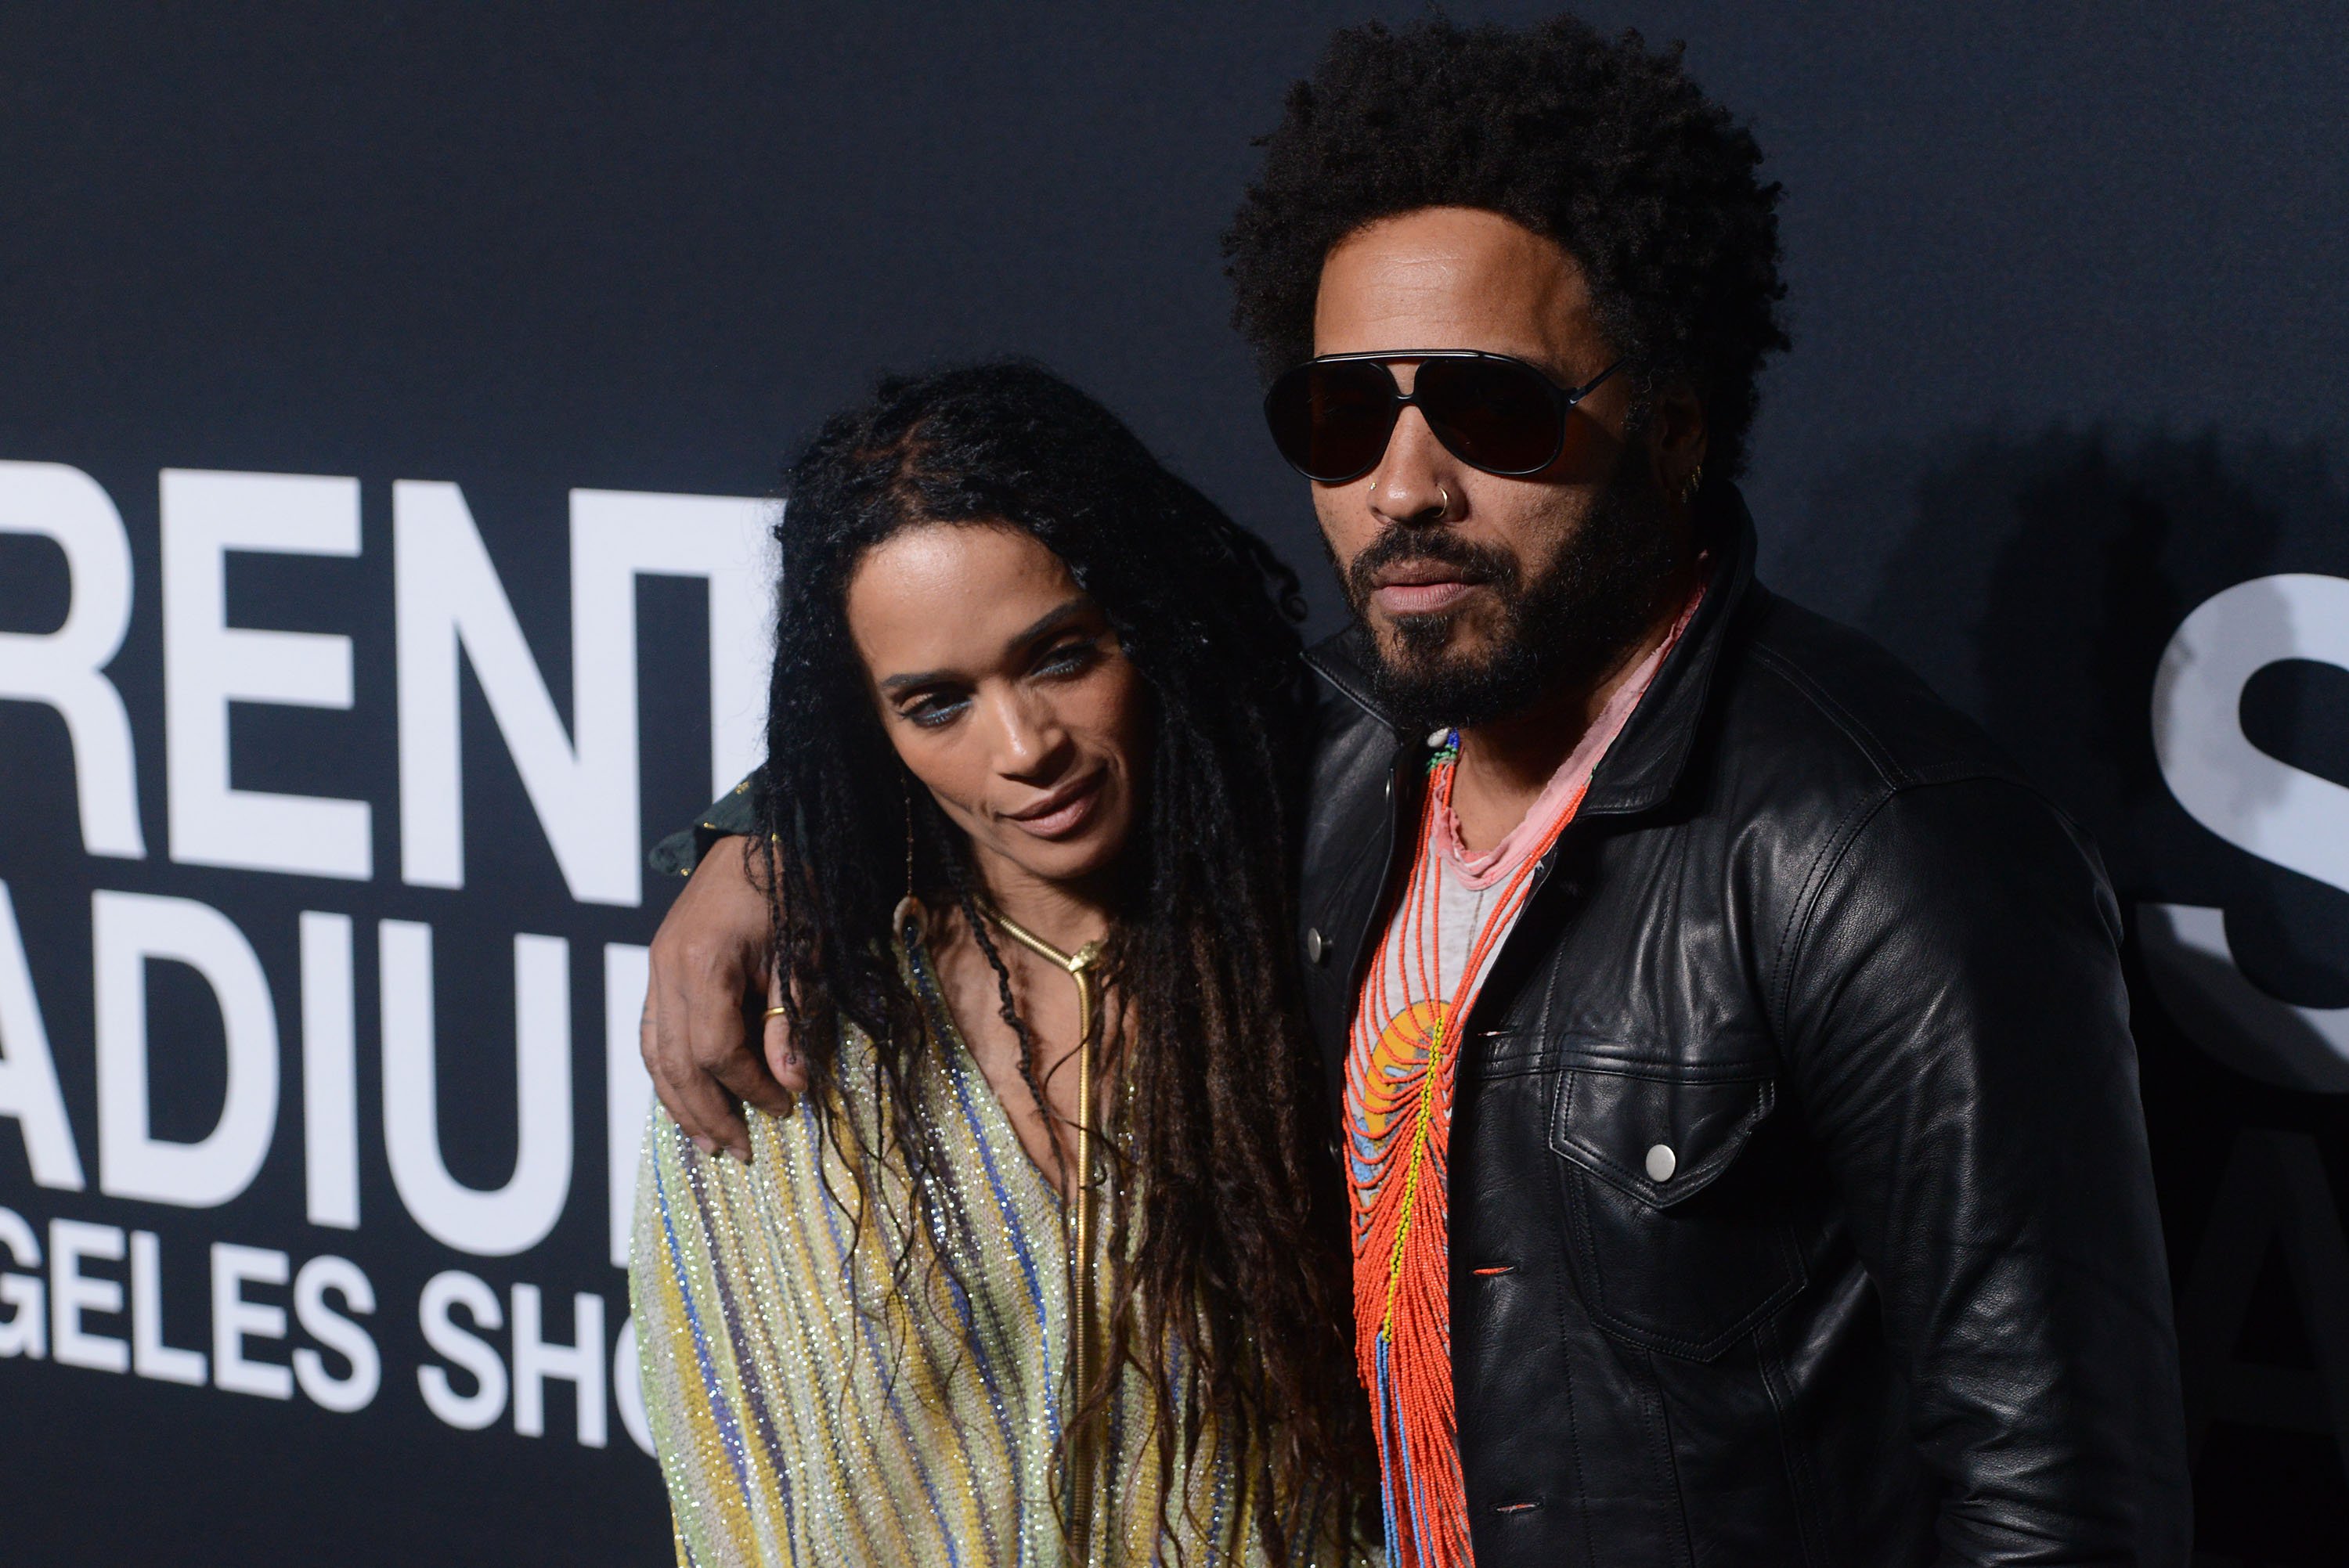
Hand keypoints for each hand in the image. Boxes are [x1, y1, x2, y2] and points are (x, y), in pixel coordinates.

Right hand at [640, 835, 807, 1159]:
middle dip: (709, 1112)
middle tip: (740, 1151)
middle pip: (676, 1063)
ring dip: (681, 1103)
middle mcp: (667, 968)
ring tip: (709, 1142)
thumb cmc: (791, 886)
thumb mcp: (804, 951)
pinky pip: (654, 1033)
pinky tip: (689, 1099)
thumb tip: (792, 1083)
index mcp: (704, 962)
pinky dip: (670, 1073)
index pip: (718, 1049)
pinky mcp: (658, 968)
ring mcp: (655, 968)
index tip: (786, 1107)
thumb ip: (793, 1017)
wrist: (759, 834)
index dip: (750, 1086)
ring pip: (655, 1054)